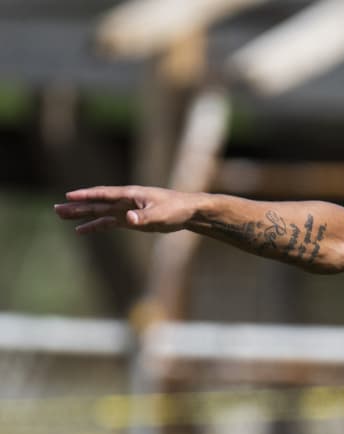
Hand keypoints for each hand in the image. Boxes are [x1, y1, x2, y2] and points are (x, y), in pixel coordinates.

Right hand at [54, 185, 197, 234]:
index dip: (86, 195)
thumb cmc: (176, 209)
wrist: (188, 212)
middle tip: (56, 209)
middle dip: (77, 206)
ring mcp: (126, 210)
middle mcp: (124, 201)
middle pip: (96, 203)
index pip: (103, 194)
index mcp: (130, 195)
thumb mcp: (161, 215)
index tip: (69, 196)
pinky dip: (95, 226)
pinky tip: (82, 230)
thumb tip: (128, 219)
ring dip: (81, 215)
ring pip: (99, 212)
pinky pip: (108, 223)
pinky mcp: (131, 220)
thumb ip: (144, 217)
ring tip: (62, 216)